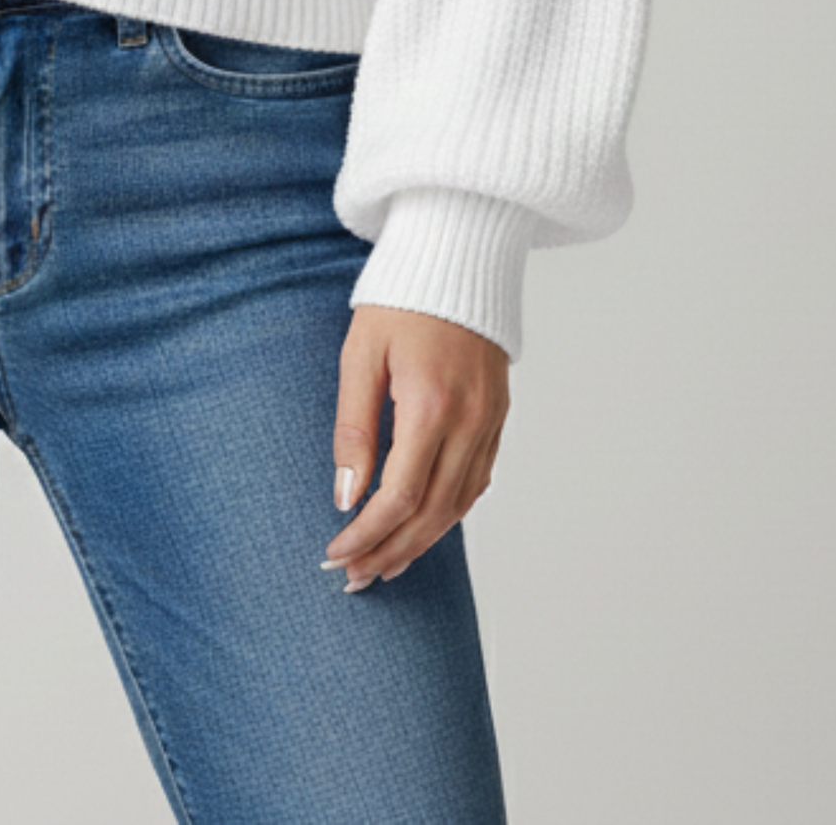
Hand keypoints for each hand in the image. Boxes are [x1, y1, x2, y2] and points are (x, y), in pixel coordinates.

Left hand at [323, 304, 508, 588]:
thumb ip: (354, 427)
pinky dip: (449, 512)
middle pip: (432, 513)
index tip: (336, 553)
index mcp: (430, 403)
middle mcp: (469, 420)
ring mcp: (491, 420)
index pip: (399, 495)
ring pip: (458, 505)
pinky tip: (423, 526)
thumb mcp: (361, 353)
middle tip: (355, 578)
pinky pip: (477, 481)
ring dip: (421, 542)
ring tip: (384, 565)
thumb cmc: (400, 299)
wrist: (458, 257)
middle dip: (391, 551)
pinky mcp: (499, 416)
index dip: (367, 533)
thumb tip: (345, 495)